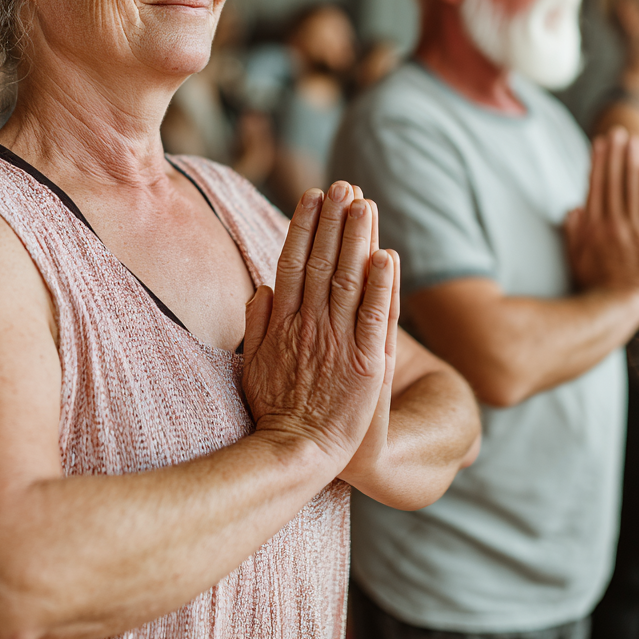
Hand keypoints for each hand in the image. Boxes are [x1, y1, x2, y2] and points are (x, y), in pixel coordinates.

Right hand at [242, 180, 397, 469]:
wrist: (296, 453)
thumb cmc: (273, 409)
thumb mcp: (251, 362)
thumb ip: (257, 322)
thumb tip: (262, 287)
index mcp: (282, 321)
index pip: (293, 262)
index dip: (304, 226)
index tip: (314, 197)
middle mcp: (308, 324)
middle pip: (322, 261)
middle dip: (333, 221)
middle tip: (344, 185)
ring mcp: (337, 342)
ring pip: (348, 280)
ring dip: (357, 239)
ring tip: (365, 204)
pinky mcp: (366, 363)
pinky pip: (375, 317)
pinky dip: (381, 285)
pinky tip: (387, 256)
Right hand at [566, 127, 638, 306]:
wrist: (620, 307)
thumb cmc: (595, 285)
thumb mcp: (575, 258)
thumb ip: (573, 231)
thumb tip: (572, 208)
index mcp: (592, 226)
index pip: (596, 186)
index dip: (599, 162)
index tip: (601, 143)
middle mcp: (612, 225)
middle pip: (615, 182)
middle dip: (617, 155)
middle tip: (620, 132)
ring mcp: (635, 232)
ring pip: (635, 189)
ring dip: (635, 162)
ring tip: (636, 141)